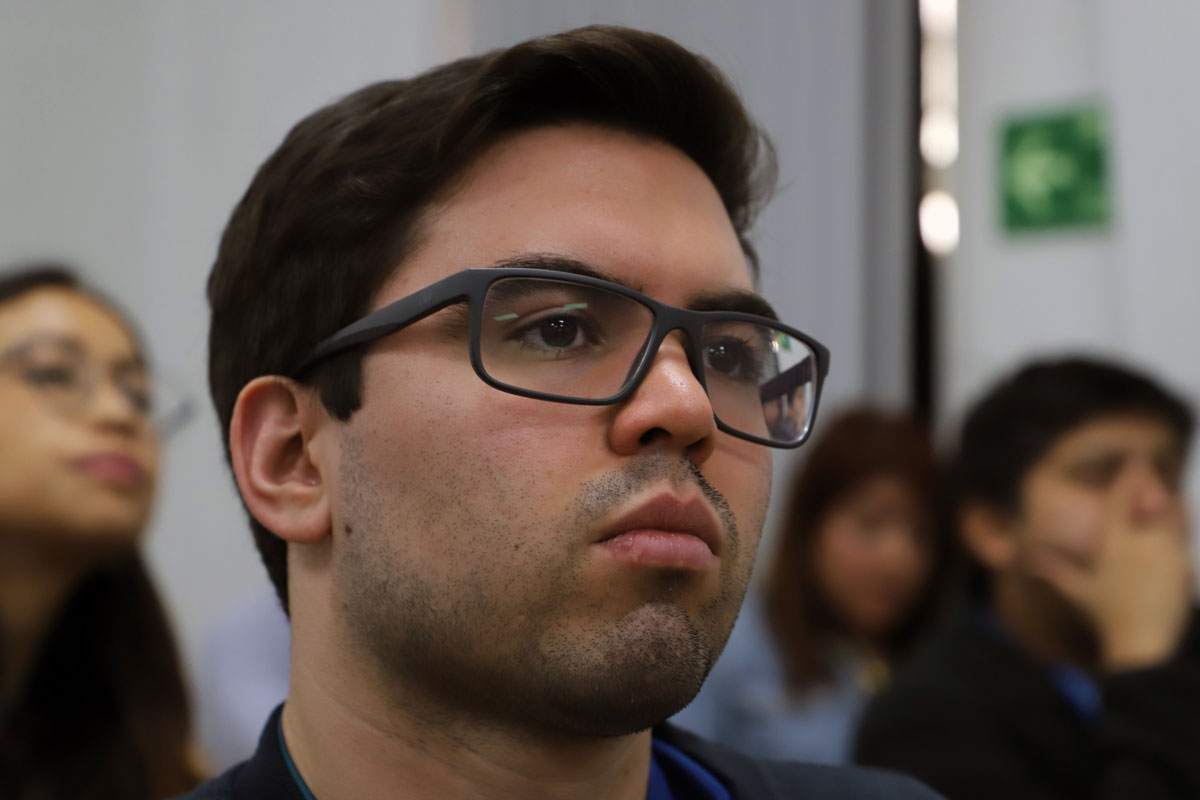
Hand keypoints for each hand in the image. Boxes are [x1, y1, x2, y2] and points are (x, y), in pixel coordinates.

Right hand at [1030, 470, 1193, 671]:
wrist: (1143, 643)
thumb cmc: (1108, 617)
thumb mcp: (1077, 591)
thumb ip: (1053, 570)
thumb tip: (1027, 560)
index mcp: (1115, 544)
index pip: (1123, 499)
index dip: (1130, 475)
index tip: (1135, 458)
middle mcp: (1144, 543)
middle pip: (1155, 500)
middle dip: (1153, 483)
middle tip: (1151, 470)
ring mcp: (1168, 554)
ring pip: (1176, 516)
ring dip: (1172, 501)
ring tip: (1168, 492)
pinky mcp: (1185, 567)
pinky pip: (1186, 536)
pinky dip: (1182, 522)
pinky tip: (1180, 516)